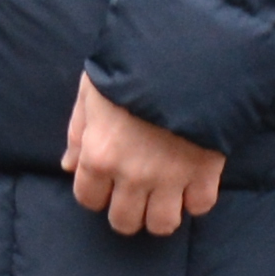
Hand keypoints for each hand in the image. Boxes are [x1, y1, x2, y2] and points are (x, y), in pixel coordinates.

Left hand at [61, 76, 225, 241]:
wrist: (189, 50)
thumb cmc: (133, 64)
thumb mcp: (93, 90)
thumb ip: (78, 131)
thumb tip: (68, 166)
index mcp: (99, 155)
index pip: (88, 200)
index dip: (96, 192)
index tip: (106, 181)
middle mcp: (132, 174)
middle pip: (124, 222)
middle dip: (127, 211)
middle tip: (135, 192)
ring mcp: (171, 177)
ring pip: (162, 225)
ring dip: (160, 213)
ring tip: (163, 195)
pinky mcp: (206, 171)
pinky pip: (200, 206)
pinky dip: (196, 199)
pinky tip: (192, 182)